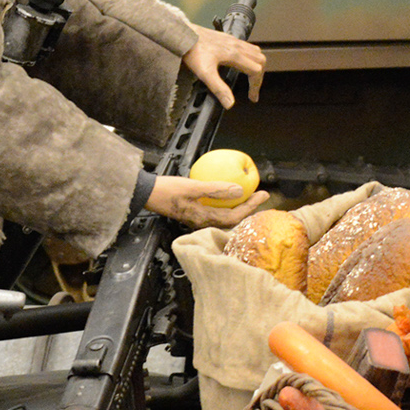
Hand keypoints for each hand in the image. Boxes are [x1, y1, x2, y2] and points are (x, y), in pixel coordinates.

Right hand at [146, 176, 265, 228]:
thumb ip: (216, 189)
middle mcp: (202, 222)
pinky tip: (227, 193)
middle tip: (260, 195)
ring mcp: (197, 218)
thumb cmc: (167, 190)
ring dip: (238, 206)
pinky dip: (225, 203)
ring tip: (249, 195)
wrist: (146, 194)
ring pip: (224, 216)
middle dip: (248, 208)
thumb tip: (240, 190)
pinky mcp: (193, 213)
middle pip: (232, 219)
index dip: (251, 206)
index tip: (263, 194)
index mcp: (203, 218)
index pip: (234, 216)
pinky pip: (215, 210)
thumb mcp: (193, 186)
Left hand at [184, 24, 265, 108]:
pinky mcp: (227, 37)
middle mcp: (236, 46)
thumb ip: (219, 88)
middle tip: (253, 88)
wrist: (184, 34)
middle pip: (260, 60)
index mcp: (235, 55)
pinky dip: (250, 55)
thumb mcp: (205, 73)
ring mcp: (233, 40)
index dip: (255, 86)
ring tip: (252, 76)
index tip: (252, 96)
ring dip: (257, 65)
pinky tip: (240, 61)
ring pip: (255, 51)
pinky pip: (246, 45)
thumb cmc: (193, 51)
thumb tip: (230, 103)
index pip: (256, 71)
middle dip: (259, 76)